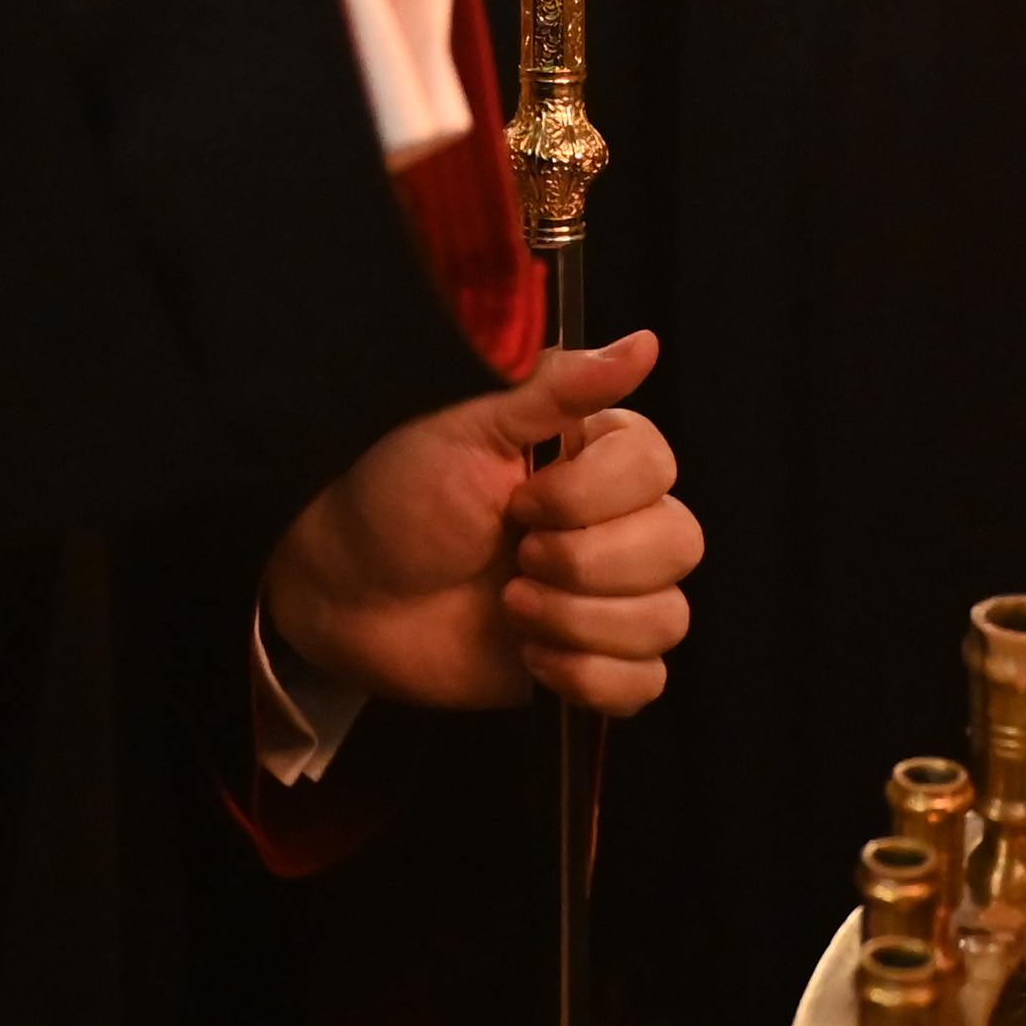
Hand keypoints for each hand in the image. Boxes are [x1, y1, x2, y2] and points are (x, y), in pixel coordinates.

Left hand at [260, 333, 701, 718]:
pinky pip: (645, 683)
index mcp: (596, 455)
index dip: (589, 497)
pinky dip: (591, 678)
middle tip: (513, 559)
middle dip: (585, 563)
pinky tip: (532, 659)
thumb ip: (559, 390)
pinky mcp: (591, 661)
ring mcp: (608, 596)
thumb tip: (645, 342)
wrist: (347, 595)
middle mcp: (616, 521)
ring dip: (580, 622)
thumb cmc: (399, 497)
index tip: (517, 501)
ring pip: (666, 618)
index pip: (658, 470)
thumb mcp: (468, 429)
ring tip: (511, 608)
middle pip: (678, 544)